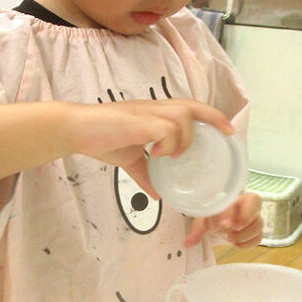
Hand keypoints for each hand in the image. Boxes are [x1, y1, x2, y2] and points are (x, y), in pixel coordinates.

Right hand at [69, 100, 233, 196]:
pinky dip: (169, 143)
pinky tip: (157, 154)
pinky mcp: (138, 121)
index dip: (211, 116)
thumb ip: (146, 175)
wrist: (74, 129)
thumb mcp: (129, 161)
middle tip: (227, 134)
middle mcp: (154, 109)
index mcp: (155, 115)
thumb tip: (158, 195)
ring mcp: (147, 114)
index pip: (190, 108)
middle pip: (193, 106)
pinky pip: (166, 128)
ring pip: (183, 116)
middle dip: (214, 119)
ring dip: (184, 138)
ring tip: (172, 156)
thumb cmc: (100, 138)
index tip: (227, 131)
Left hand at [183, 192, 262, 248]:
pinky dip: (247, 243)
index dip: (234, 212)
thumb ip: (197, 229)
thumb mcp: (203, 218)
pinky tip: (236, 244)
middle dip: (244, 219)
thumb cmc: (212, 215)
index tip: (223, 224)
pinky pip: (258, 238)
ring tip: (229, 238)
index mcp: (235, 195)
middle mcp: (247, 204)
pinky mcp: (255, 232)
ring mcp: (253, 218)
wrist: (218, 223)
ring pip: (258, 224)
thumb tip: (188, 243)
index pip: (237, 196)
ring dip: (244, 234)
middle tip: (229, 231)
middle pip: (256, 204)